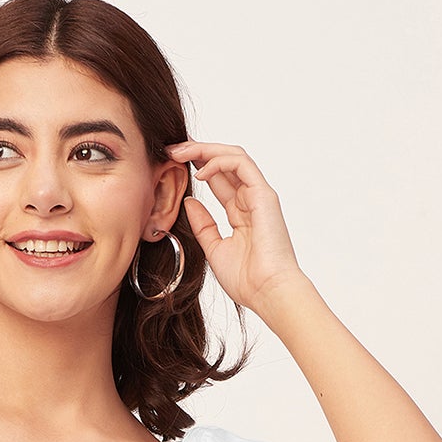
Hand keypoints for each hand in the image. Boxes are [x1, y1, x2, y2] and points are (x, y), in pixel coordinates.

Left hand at [164, 139, 306, 312]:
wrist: (268, 292)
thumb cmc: (248, 280)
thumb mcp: (214, 249)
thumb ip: (203, 225)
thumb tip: (189, 202)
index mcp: (241, 213)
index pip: (218, 179)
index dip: (196, 166)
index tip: (172, 162)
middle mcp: (251, 200)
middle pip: (224, 162)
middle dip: (197, 151)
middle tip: (172, 148)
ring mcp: (259, 195)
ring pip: (233, 156)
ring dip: (205, 150)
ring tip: (180, 152)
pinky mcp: (264, 195)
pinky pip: (241, 164)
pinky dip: (219, 162)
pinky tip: (200, 171)